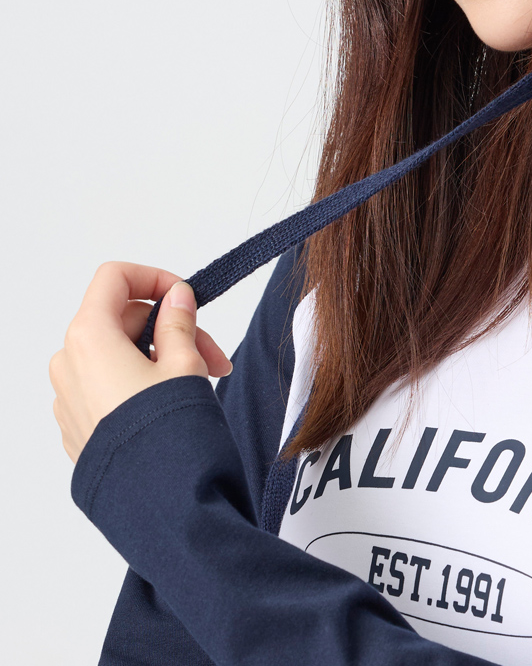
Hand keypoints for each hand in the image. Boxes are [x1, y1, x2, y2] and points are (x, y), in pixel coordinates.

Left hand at [50, 262, 232, 462]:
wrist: (156, 504)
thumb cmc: (167, 432)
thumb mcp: (184, 363)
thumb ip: (178, 321)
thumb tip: (176, 297)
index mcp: (89, 337)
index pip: (114, 277)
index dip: (154, 278)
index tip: (186, 296)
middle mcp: (68, 363)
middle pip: (122, 319)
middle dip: (171, 328)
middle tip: (214, 354)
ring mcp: (68, 398)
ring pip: (117, 354)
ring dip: (160, 356)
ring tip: (204, 382)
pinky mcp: (77, 426)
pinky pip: (107, 386)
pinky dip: (140, 382)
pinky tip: (174, 403)